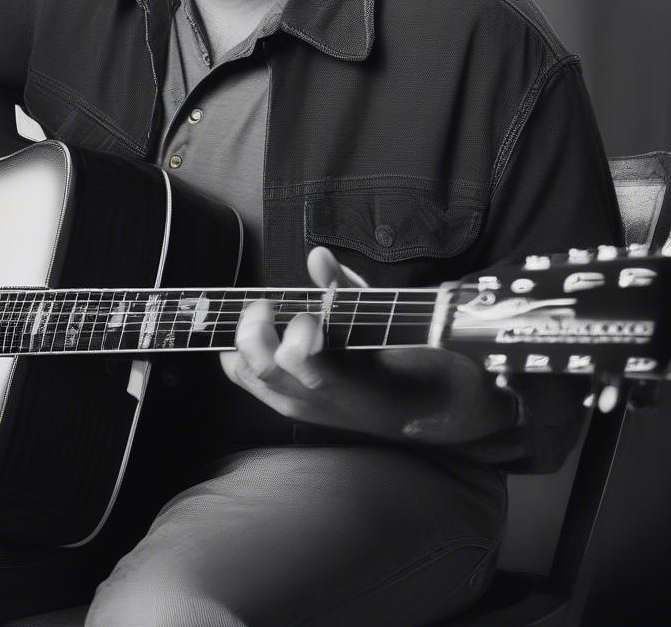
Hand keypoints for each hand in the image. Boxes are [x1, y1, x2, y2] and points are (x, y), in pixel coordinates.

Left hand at [220, 247, 506, 439]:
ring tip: (260, 315)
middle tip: (267, 303)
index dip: (295, 330)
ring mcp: (305, 407)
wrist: (432, 413)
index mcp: (350, 382)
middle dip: (256, 328)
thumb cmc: (419, 363)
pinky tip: (246, 338)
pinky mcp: (294, 408)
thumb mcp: (394, 323)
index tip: (309, 311)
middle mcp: (321, 400)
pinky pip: (251, 384)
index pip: (300, 360)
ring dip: (244, 340)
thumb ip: (349, 290)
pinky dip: (238, 358)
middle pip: (265, 368)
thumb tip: (318, 255)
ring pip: (252, 377)